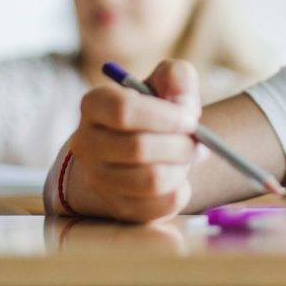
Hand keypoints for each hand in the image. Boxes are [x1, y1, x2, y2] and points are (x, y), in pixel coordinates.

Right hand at [68, 60, 202, 222]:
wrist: (143, 146)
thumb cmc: (158, 108)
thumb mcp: (166, 81)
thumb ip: (177, 77)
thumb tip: (184, 105)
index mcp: (95, 104)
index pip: (122, 110)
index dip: (164, 116)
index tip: (191, 118)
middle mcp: (86, 143)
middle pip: (138, 148)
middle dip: (180, 145)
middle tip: (198, 141)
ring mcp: (97, 179)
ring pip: (150, 181)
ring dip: (181, 168)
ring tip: (187, 158)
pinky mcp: (116, 207)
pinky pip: (157, 208)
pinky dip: (180, 192)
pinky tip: (180, 178)